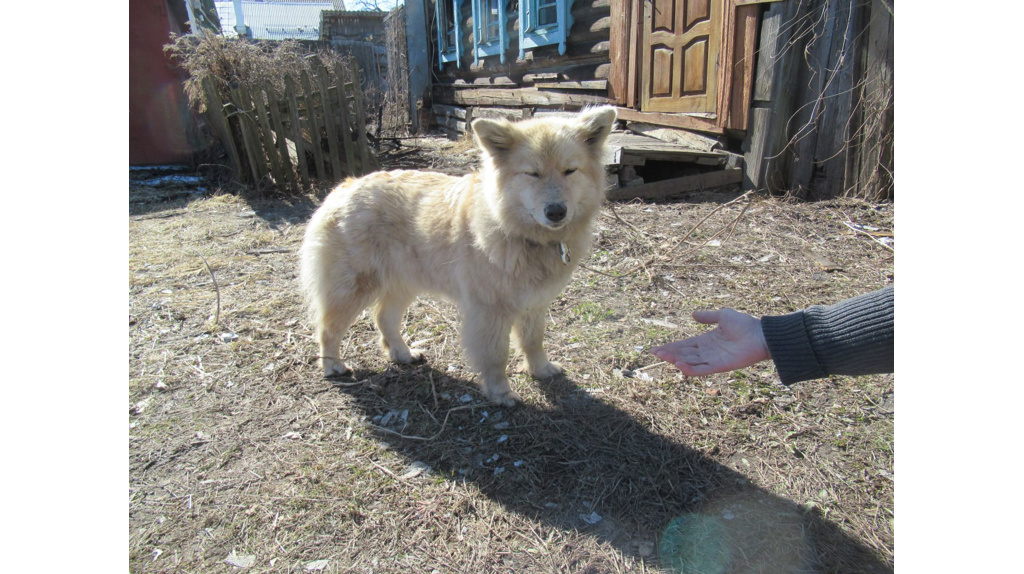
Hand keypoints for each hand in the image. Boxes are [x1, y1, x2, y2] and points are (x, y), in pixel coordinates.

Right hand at [652, 309, 771, 375]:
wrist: (761, 335)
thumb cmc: (745, 325)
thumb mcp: (723, 316)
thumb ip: (707, 316)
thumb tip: (693, 315)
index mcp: (706, 340)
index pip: (685, 345)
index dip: (671, 346)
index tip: (657, 348)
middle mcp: (707, 351)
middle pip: (684, 354)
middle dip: (669, 354)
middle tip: (655, 352)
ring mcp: (713, 360)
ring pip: (690, 362)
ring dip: (676, 360)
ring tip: (664, 357)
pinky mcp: (719, 366)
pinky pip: (702, 370)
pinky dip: (690, 369)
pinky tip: (679, 365)